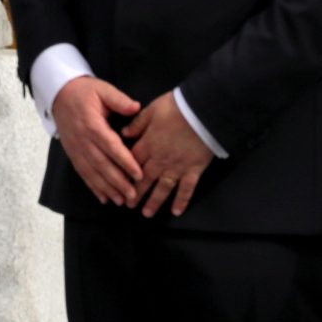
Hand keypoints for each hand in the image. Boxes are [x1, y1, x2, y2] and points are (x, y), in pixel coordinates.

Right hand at [50, 76, 142, 205]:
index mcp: (92, 124)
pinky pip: (82, 172)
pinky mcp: (72, 153)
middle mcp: (82, 140)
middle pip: (101, 164)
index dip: (125, 161)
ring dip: (106, 188)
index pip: (111, 146)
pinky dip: (92, 186)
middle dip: (117, 181)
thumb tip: (136, 107)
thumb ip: (119, 100)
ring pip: (92, 172)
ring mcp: (75, 148)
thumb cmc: (84, 91)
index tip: (139, 175)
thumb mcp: (103, 90)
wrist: (58, 93)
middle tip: (132, 195)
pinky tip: (103, 198)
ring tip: (120, 201)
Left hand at [122, 92, 217, 216]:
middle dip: (135, 193)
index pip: (132, 162)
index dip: (124, 173)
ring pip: (163, 188)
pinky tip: (176, 211)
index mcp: (149, 144)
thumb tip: (124, 133)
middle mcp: (160, 159)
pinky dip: (182, 201)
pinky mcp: (194, 169)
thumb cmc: (177, 107)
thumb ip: (137, 123)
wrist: (203, 111)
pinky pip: (187, 189)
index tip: (117, 183)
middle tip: (128, 205)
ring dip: (154, 202)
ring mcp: (177, 166)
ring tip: (147, 214)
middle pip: (145, 179)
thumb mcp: (152, 110)